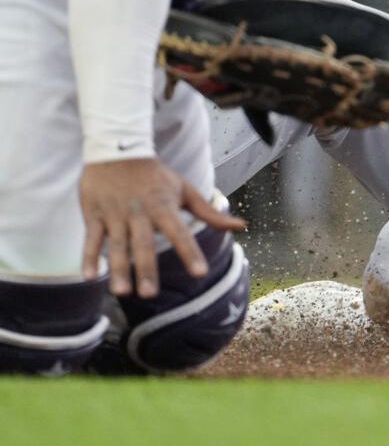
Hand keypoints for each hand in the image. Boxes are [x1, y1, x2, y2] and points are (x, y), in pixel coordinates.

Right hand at [79, 158, 245, 298]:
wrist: (117, 150)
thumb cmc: (156, 176)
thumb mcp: (186, 190)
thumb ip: (210, 213)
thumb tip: (242, 226)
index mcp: (164, 207)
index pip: (180, 233)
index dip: (190, 252)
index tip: (200, 273)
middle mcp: (140, 213)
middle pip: (144, 244)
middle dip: (146, 269)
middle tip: (149, 295)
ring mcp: (115, 214)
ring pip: (117, 245)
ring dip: (118, 268)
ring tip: (122, 292)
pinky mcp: (94, 214)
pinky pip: (91, 238)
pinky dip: (89, 256)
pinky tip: (90, 276)